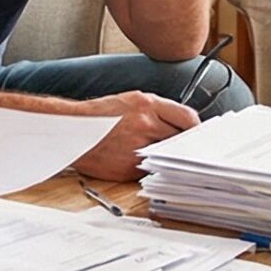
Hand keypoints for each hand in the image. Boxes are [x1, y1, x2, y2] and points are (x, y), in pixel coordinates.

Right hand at [72, 90, 199, 180]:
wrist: (71, 130)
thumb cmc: (101, 115)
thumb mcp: (132, 101)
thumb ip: (158, 111)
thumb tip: (185, 125)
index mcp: (147, 104)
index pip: (188, 118)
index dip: (197, 129)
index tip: (200, 135)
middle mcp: (144, 124)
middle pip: (181, 139)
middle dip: (185, 146)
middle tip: (189, 150)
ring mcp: (136, 147)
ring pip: (167, 157)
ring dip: (169, 158)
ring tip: (166, 157)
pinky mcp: (127, 167)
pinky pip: (149, 170)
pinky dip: (150, 168)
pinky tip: (144, 164)